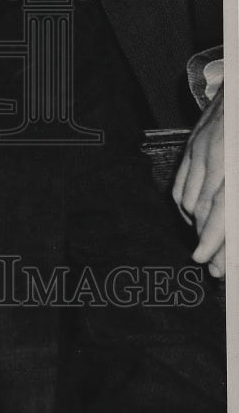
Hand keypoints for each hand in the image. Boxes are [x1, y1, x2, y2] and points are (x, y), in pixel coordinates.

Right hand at [172, 85, 224, 278]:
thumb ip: (236, 191)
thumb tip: (231, 218)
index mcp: (232, 161)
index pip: (222, 208)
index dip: (215, 239)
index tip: (212, 263)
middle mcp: (213, 156)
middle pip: (204, 208)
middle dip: (208, 242)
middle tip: (213, 268)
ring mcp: (199, 149)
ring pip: (188, 199)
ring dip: (197, 226)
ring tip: (209, 247)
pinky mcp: (192, 144)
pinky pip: (180, 183)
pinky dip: (186, 205)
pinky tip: (196, 217)